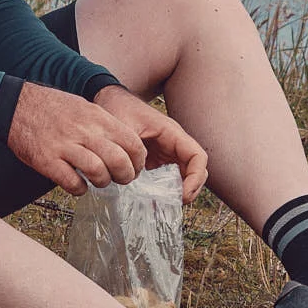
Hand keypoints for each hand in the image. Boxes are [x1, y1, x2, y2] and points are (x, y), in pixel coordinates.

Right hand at [6, 82, 148, 195]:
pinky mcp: (47, 160)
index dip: (138, 160)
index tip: (135, 167)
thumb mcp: (85, 107)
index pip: (132, 142)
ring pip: (98, 172)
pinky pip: (72, 183)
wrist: (16, 105)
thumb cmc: (52, 108)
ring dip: (103, 182)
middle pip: (119, 160)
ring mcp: (64, 146)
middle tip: (121, 179)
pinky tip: (78, 185)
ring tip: (99, 181)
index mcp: (96, 117)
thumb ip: (105, 125)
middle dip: (125, 176)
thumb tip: (126, 146)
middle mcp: (83, 130)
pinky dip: (79, 189)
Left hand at [91, 84, 207, 204]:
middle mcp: (173, 143)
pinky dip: (165, 190)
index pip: (197, 156)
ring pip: (183, 175)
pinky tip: (153, 202)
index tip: (183, 194)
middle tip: (176, 204)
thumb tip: (138, 172)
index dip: (195, 177)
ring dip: (178, 191)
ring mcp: (166, 152)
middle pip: (195, 169)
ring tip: (165, 206)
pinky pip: (168, 177)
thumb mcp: (124, 127)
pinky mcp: (156, 159)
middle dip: (190, 188)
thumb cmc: (119, 109)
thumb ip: (132, 150)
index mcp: (172, 133)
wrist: (110, 100)